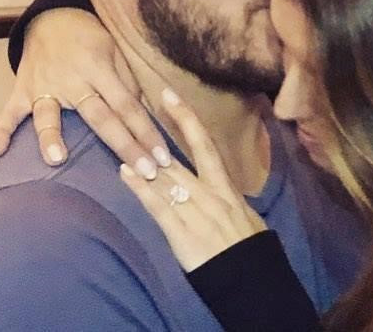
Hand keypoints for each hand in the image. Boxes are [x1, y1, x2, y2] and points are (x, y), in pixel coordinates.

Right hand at [0, 8, 169, 177]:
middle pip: (101, 118)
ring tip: (57, 159)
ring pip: (50, 114)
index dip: (146, 132)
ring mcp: (45, 86)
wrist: (53, 19)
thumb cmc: (91, 38)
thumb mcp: (116, 51)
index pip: (128, 106)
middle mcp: (74, 81)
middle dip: (124, 145)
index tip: (162, 157)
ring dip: (51, 136)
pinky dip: (2, 131)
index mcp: (101, 70)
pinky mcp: (22, 90)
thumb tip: (143, 113)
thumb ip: (127, 82)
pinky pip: (10, 112)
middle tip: (144, 172)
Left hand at [120, 89, 266, 271]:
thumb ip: (225, 196)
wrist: (250, 276)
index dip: (187, 118)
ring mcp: (194, 211)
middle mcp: (208, 191)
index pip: (204, 143)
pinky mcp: (181, 232)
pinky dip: (140, 189)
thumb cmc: (249, 245)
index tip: (171, 96)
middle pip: (183, 153)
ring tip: (123, 135)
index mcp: (225, 185)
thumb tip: (216, 185)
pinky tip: (124, 174)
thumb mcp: (244, 212)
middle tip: (148, 99)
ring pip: (165, 177)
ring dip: (143, 157)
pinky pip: (158, 207)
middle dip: (167, 125)